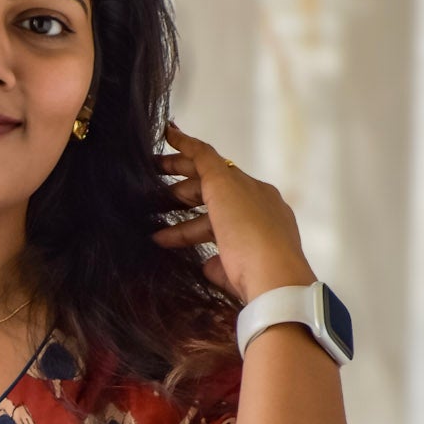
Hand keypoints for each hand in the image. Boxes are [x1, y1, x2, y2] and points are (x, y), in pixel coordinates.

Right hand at [150, 121, 314, 305]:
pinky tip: (185, 263)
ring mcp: (251, 243)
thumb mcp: (224, 187)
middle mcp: (256, 213)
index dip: (186, 150)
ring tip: (156, 238)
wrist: (273, 285)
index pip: (215, 164)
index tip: (164, 138)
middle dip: (180, 194)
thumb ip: (205, 162)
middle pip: (212, 197)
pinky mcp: (244, 272)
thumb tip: (193, 145)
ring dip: (182, 230)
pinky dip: (200, 257)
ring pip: (211, 229)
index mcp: (254, 189)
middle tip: (150, 195)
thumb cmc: (250, 232)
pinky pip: (218, 260)